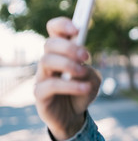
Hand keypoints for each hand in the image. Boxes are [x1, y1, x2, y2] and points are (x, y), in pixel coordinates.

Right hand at [34, 17, 101, 140]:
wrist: (74, 116)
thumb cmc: (82, 91)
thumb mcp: (93, 79)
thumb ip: (89, 70)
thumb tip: (81, 67)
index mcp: (62, 51)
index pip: (54, 29)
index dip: (62, 24)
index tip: (78, 28)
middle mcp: (49, 61)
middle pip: (50, 43)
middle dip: (69, 47)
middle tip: (86, 56)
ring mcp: (42, 76)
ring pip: (46, 60)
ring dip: (68, 64)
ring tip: (83, 73)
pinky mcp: (40, 94)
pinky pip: (50, 85)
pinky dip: (70, 86)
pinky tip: (84, 88)